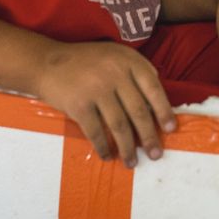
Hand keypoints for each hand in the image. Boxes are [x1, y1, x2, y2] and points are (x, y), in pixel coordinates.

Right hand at [34, 42, 174, 167]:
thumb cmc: (86, 62)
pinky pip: (96, 132)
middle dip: (149, 136)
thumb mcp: (115, 55)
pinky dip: (103, 147)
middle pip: (138, 111)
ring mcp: (96, 89)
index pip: (153, 88)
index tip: (170, 129)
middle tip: (155, 154)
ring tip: (132, 162)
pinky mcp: (79, 105)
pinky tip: (107, 156)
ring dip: (128, 148)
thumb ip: (136, 73)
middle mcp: (115, 74)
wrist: (47, 62)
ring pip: (119, 125)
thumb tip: (158, 104)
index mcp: (128, 61)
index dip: (164, 111)